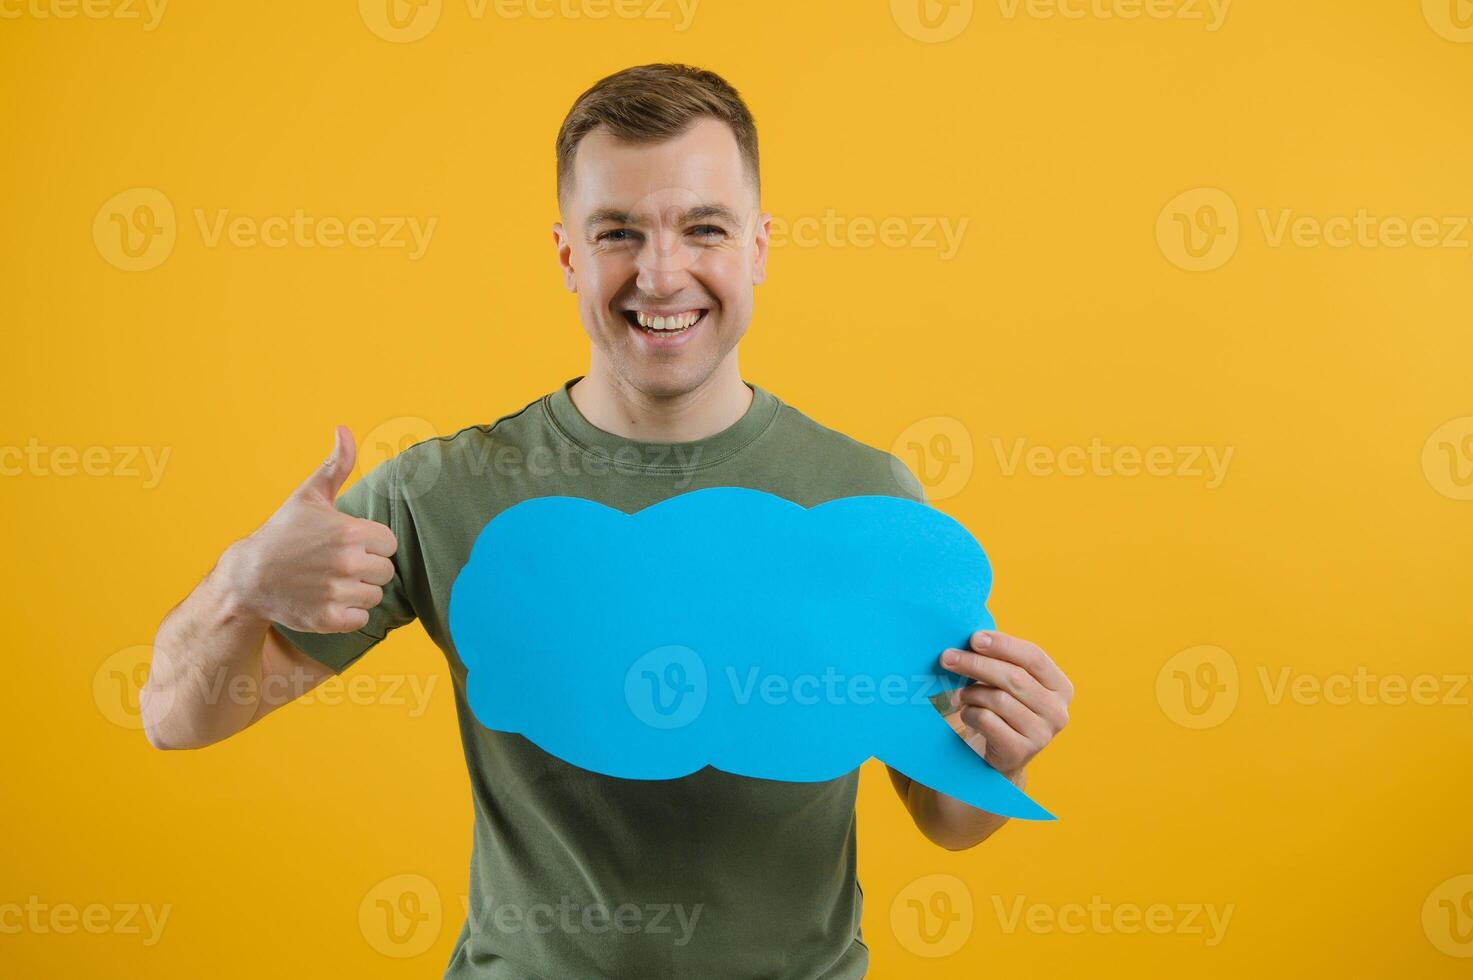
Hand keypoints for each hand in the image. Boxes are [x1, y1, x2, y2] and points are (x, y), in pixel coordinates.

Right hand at [224, 425, 397, 633]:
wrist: (248, 578)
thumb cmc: (283, 533)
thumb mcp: (309, 496)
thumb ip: (335, 465)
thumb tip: (344, 428)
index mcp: (351, 532)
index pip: (389, 543)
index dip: (370, 543)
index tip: (346, 543)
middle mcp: (348, 563)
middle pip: (385, 571)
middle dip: (366, 568)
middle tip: (335, 564)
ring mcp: (338, 592)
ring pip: (375, 595)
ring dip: (358, 591)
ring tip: (330, 581)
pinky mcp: (329, 619)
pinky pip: (362, 619)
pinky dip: (348, 614)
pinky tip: (327, 600)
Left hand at [939, 631, 1072, 777]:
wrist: (1003, 753)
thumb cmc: (1004, 708)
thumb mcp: (1011, 683)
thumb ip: (1001, 661)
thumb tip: (973, 639)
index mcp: (1060, 687)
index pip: (1034, 657)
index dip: (1003, 645)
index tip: (974, 638)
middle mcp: (1057, 711)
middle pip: (1014, 677)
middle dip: (976, 664)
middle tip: (947, 657)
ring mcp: (1042, 734)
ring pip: (998, 699)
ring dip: (971, 693)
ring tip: (960, 695)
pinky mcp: (1021, 751)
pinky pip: (987, 721)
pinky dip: (970, 714)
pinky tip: (967, 714)